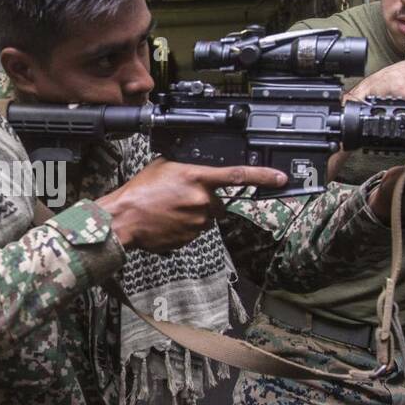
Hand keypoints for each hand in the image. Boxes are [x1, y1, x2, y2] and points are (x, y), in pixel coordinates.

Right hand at [98, 158, 286, 252]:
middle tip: (182, 197)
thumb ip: (188, 166)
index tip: (280, 179)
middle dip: (207, 200)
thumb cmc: (139, 191)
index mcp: (197, 178)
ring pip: (207, 217)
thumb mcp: (164, 166)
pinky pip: (196, 231)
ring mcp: (197, 222)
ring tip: (170, 209)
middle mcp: (202, 201)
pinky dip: (185, 226)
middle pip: (219, 202)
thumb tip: (199, 166)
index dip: (264, 177)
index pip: (238, 176)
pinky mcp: (190, 238)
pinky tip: (168, 220)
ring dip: (195, 213)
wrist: (124, 218)